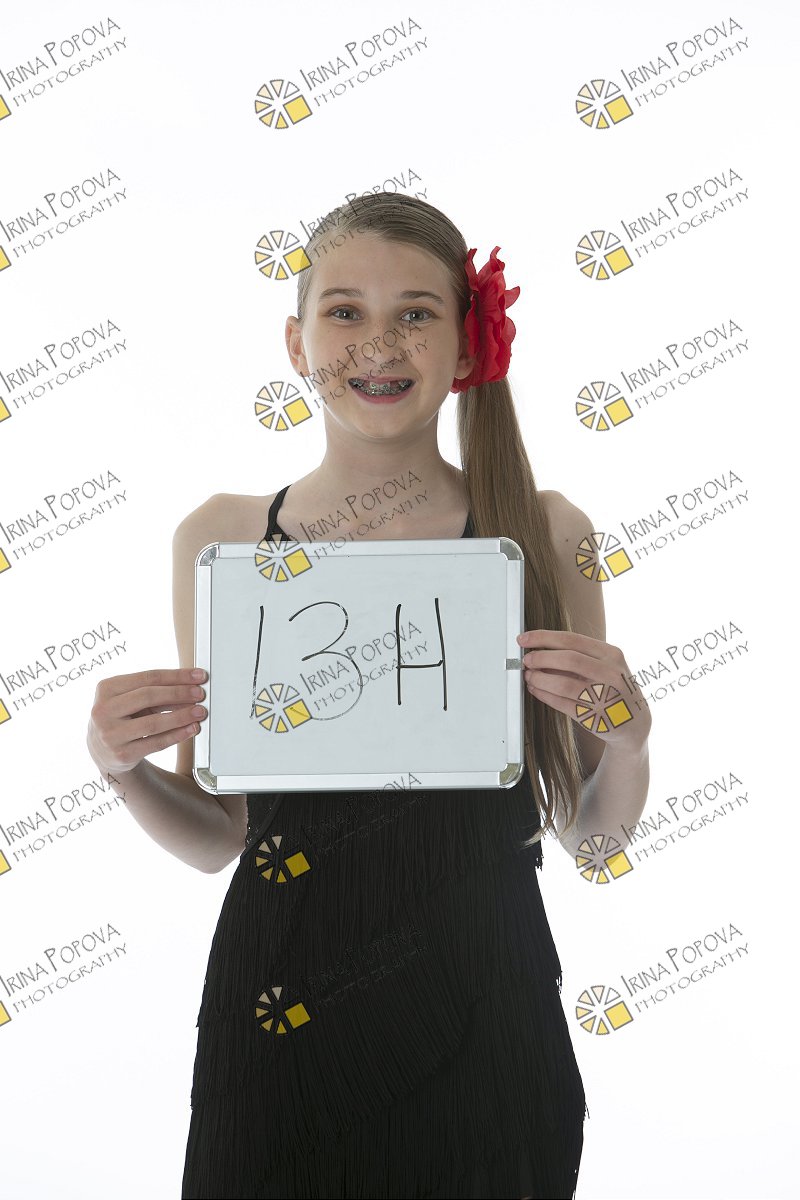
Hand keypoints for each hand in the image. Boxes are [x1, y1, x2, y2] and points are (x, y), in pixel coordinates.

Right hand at [87, 668, 208, 774]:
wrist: (103, 751)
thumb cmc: (123, 717)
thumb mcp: (131, 699)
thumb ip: (156, 691)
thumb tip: (191, 686)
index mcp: (106, 688)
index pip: (148, 677)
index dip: (177, 675)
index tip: (198, 675)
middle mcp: (103, 711)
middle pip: (148, 696)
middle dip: (179, 693)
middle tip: (200, 693)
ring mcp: (110, 734)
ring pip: (153, 722)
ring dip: (181, 716)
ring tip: (199, 712)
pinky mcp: (122, 754)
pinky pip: (156, 743)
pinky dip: (177, 735)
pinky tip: (191, 729)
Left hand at [516, 629, 650, 750]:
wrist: (635, 722)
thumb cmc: (614, 688)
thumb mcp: (605, 666)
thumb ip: (577, 657)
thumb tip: (538, 649)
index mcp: (611, 654)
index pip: (572, 640)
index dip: (543, 638)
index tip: (524, 639)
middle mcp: (611, 673)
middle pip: (568, 659)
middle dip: (540, 658)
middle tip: (526, 660)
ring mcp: (605, 696)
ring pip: (563, 684)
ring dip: (539, 679)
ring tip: (529, 677)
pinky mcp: (595, 717)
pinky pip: (562, 704)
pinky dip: (544, 696)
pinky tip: (536, 690)